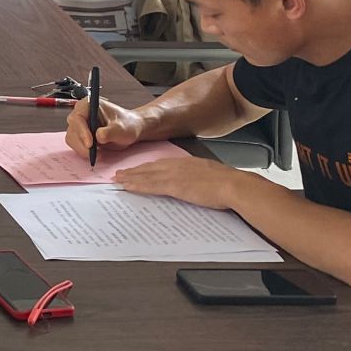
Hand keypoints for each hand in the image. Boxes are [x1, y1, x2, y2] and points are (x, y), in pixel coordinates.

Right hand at [65, 97, 144, 157]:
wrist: (130, 130)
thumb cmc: (126, 124)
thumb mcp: (121, 129)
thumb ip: (110, 132)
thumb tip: (98, 137)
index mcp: (89, 104)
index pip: (78, 117)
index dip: (82, 131)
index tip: (90, 143)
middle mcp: (81, 113)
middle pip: (73, 128)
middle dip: (81, 142)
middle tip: (92, 153)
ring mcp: (80, 124)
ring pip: (72, 138)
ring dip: (82, 148)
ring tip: (98, 154)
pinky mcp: (80, 135)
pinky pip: (75, 144)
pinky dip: (83, 151)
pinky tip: (96, 153)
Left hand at [115, 156, 243, 210]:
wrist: (233, 185)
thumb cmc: (227, 183)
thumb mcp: (209, 175)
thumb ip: (198, 178)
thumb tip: (194, 184)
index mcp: (187, 163)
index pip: (162, 164)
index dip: (147, 167)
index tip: (138, 169)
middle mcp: (178, 166)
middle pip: (150, 168)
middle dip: (134, 171)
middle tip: (119, 174)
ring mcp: (175, 175)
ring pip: (147, 175)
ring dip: (131, 178)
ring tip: (118, 180)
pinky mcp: (174, 186)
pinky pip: (151, 185)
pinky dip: (138, 185)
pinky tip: (128, 187)